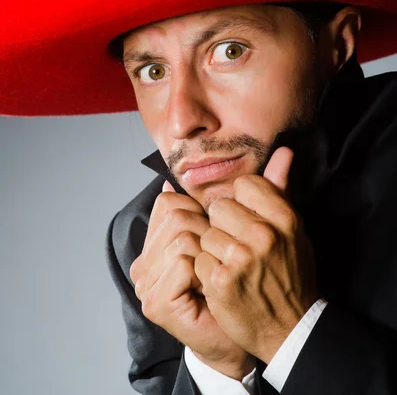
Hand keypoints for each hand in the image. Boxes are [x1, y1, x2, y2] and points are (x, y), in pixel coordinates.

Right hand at [129, 180, 254, 379]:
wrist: (242, 335)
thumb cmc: (242, 282)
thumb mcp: (249, 228)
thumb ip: (261, 192)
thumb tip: (285, 151)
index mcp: (156, 242)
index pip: (169, 201)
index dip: (200, 212)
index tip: (217, 236)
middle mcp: (144, 259)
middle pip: (176, 215)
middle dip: (207, 232)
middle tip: (221, 258)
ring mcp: (146, 282)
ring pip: (182, 235)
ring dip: (209, 251)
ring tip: (217, 272)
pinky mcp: (155, 301)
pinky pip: (185, 260)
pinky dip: (205, 268)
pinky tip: (210, 286)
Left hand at [195, 147, 318, 363]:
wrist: (290, 328)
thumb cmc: (290, 273)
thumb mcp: (293, 229)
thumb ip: (281, 188)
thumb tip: (284, 150)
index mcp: (284, 218)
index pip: (243, 185)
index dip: (241, 201)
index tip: (248, 219)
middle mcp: (263, 235)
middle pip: (219, 207)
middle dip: (223, 224)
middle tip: (237, 244)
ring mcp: (240, 259)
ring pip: (206, 233)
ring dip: (213, 249)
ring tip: (231, 264)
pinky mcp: (220, 281)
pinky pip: (199, 258)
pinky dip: (206, 270)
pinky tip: (223, 281)